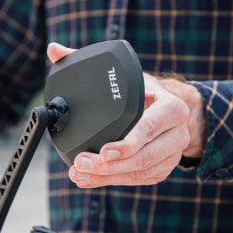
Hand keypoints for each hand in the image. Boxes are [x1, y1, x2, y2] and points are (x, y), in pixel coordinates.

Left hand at [47, 43, 205, 187]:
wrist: (168, 110)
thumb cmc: (143, 91)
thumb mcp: (124, 74)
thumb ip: (86, 61)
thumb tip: (54, 50)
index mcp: (172, 107)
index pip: (151, 127)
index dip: (127, 142)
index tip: (104, 150)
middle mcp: (178, 133)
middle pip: (144, 156)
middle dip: (111, 165)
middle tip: (82, 164)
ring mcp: (173, 154)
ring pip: (140, 172)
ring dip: (108, 177)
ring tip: (80, 174)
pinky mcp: (163, 169)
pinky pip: (138, 181)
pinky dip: (112, 182)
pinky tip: (90, 180)